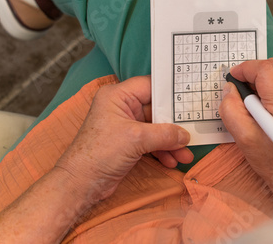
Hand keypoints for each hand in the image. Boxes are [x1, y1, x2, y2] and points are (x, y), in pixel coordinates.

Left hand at [55, 76, 193, 202]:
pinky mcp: (128, 143)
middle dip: (174, 125)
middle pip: (157, 109)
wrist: (80, 185)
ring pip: (157, 128)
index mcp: (118, 96)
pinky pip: (152, 141)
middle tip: (192, 130)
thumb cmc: (97, 154)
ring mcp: (126, 126)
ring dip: (172, 142)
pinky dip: (163, 150)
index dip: (170, 92)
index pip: (150, 86)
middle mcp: (122, 108)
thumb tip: (184, 135)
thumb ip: (164, 134)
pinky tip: (172, 160)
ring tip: (185, 154)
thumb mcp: (136, 139)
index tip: (189, 98)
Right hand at [219, 58, 272, 201]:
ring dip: (264, 78)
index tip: (233, 79)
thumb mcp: (243, 139)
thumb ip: (231, 108)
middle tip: (242, 90)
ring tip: (255, 99)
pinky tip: (268, 103)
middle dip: (254, 72)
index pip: (265, 69)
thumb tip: (230, 87)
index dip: (245, 70)